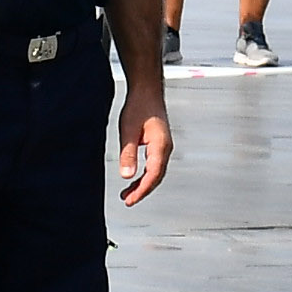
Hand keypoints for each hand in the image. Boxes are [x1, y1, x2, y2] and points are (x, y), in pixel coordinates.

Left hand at [115, 87, 171, 206]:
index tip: (130, 200)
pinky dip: (144, 175)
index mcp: (161, 146)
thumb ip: (128, 154)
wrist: (147, 91)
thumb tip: (126, 176)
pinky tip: (134, 178)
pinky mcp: (160, 144)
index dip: (141, 190)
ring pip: (155, 172)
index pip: (153, 175)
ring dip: (143, 184)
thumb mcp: (128, 131)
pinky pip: (154, 165)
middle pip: (156, 177)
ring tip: (127, 193)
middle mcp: (166, 148)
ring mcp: (164, 147)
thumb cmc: (138, 106)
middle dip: (142, 190)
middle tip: (127, 200)